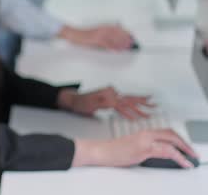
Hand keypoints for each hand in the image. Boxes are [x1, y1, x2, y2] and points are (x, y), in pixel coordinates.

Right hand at [58, 87, 154, 119]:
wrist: (73, 100)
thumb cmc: (84, 102)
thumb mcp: (98, 102)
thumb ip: (107, 103)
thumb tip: (115, 104)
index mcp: (111, 94)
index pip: (129, 96)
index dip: (140, 98)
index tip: (150, 100)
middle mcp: (112, 94)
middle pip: (131, 98)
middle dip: (143, 103)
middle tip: (155, 106)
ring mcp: (108, 97)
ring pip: (127, 103)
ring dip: (138, 110)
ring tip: (148, 115)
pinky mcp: (104, 103)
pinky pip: (118, 109)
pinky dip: (127, 114)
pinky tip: (133, 118)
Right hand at [59, 24, 133, 50]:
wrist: (75, 34)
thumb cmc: (85, 35)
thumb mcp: (96, 32)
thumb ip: (105, 34)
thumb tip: (114, 39)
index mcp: (103, 27)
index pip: (117, 29)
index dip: (125, 33)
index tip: (131, 36)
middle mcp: (103, 29)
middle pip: (117, 34)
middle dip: (125, 39)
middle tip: (131, 43)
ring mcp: (99, 34)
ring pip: (113, 39)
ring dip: (121, 43)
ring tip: (127, 47)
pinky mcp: (96, 40)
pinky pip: (107, 44)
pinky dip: (113, 47)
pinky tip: (117, 50)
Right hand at [74, 129, 198, 167]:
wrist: (100, 151)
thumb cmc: (112, 151)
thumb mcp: (132, 147)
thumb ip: (145, 148)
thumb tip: (159, 154)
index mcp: (143, 132)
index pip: (166, 132)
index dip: (178, 139)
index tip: (185, 146)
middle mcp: (145, 134)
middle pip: (171, 134)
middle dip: (184, 143)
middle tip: (193, 152)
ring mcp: (144, 140)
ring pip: (171, 141)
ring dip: (185, 150)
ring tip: (191, 158)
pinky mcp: (143, 149)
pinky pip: (166, 151)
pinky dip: (179, 157)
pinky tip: (183, 162)